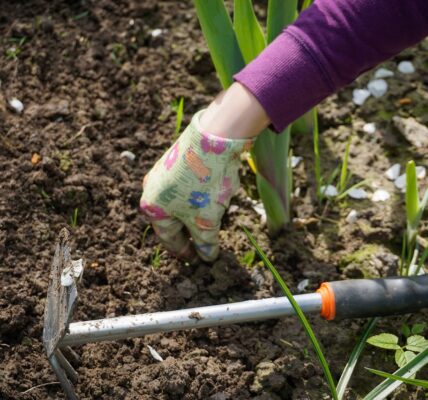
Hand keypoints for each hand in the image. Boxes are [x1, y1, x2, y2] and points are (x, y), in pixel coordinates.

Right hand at [140, 110, 252, 261]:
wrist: (213, 138)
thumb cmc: (205, 185)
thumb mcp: (206, 221)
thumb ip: (205, 243)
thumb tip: (207, 257)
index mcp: (152, 209)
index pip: (169, 239)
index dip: (185, 252)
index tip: (197, 260)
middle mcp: (151, 190)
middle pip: (172, 221)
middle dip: (189, 233)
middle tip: (203, 244)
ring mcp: (162, 173)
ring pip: (178, 204)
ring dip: (193, 215)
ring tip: (210, 221)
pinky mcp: (175, 161)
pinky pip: (183, 188)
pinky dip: (196, 198)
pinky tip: (210, 198)